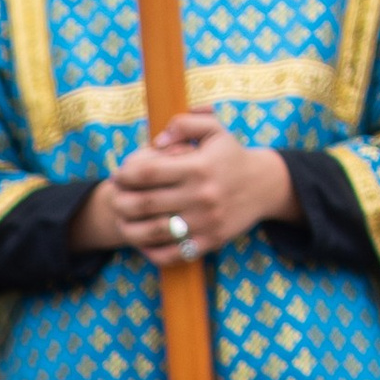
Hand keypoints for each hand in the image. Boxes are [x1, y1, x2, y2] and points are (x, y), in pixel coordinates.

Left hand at [72, 112, 299, 264]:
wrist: (265, 186)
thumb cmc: (230, 156)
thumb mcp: (213, 130)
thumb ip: (184, 124)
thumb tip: (157, 142)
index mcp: (198, 167)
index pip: (147, 172)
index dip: (125, 173)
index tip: (119, 174)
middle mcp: (201, 196)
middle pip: (144, 204)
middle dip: (120, 201)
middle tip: (114, 198)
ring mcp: (205, 223)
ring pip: (153, 232)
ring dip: (129, 228)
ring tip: (121, 220)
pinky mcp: (210, 242)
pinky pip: (173, 254)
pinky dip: (152, 251)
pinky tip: (143, 241)